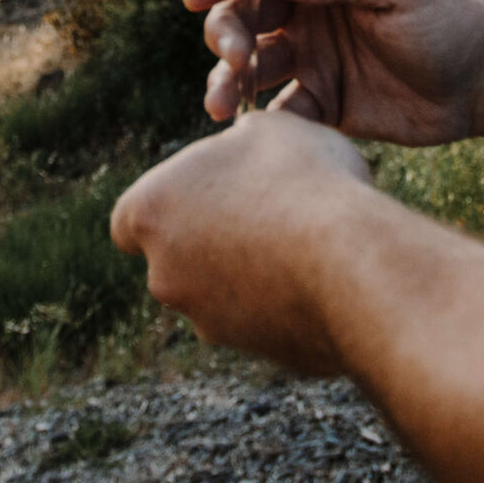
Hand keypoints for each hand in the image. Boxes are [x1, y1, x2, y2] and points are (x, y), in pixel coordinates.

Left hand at [109, 110, 375, 374]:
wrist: (352, 263)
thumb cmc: (304, 181)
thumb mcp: (269, 130)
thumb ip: (240, 142)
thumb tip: (243, 148)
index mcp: (149, 212)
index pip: (132, 218)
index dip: (172, 201)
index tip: (212, 188)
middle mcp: (164, 275)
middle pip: (177, 256)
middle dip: (214, 238)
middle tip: (269, 209)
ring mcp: (207, 320)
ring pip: (220, 292)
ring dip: (252, 270)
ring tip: (308, 239)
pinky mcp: (254, 352)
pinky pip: (265, 319)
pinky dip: (286, 301)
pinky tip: (326, 274)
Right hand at [184, 0, 483, 142]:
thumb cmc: (452, 17)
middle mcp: (311, 5)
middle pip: (243, 11)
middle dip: (226, 32)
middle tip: (235, 56)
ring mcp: (313, 54)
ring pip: (250, 63)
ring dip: (227, 79)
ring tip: (221, 104)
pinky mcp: (322, 101)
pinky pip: (278, 110)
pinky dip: (261, 121)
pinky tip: (259, 135)